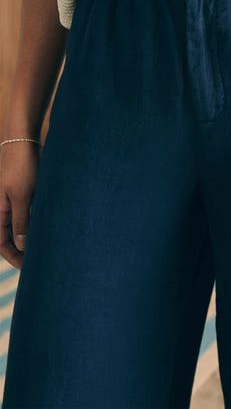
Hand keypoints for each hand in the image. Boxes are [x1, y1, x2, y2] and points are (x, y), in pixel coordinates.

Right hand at [0, 142, 40, 268]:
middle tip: (39, 263)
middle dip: (21, 251)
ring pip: (19, 225)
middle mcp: (1, 207)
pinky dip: (33, 223)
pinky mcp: (23, 191)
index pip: (1, 243)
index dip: (13, 257)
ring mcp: (12, 199)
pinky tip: (48, 229)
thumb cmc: (22, 166)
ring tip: (45, 249)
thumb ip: (20, 220)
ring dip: (29, 237)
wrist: (24, 139)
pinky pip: (26, 213)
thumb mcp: (22, 195)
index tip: (28, 269)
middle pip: (9, 237)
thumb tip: (22, 245)